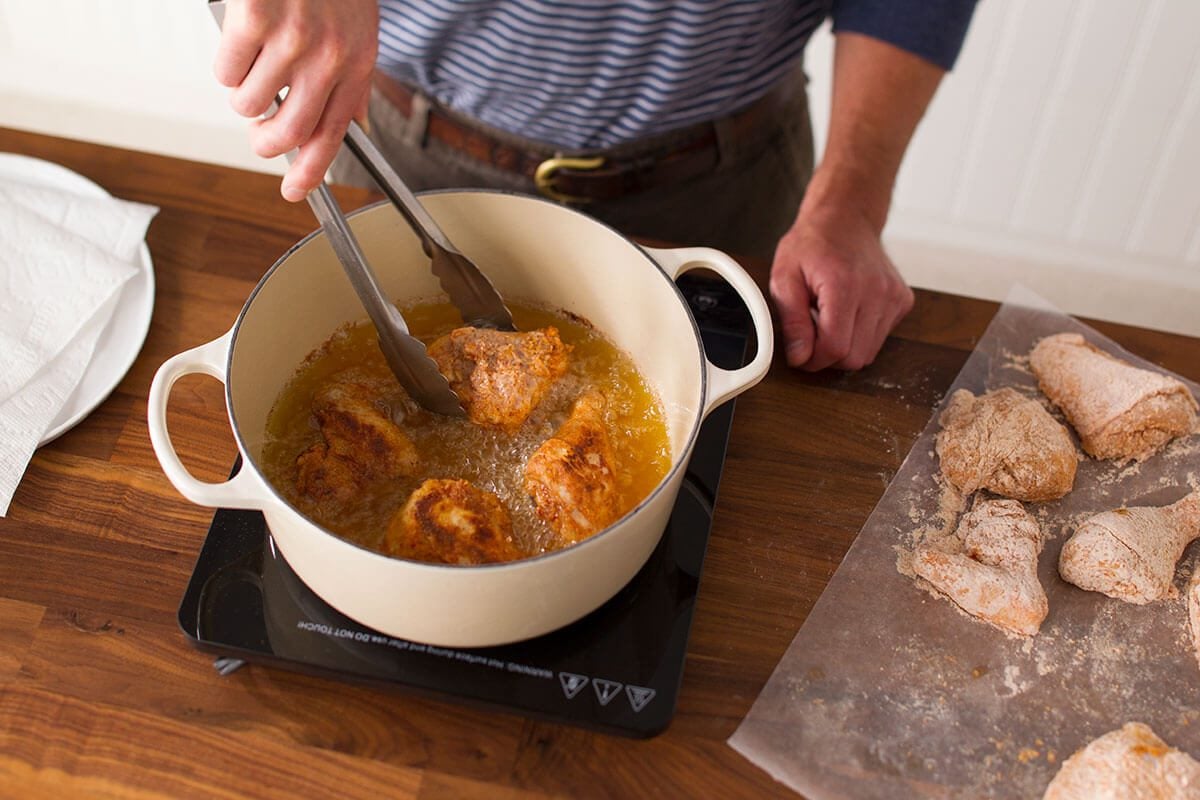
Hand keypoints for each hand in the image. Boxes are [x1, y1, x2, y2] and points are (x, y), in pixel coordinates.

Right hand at [213, 0, 378, 200]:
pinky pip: (226, 70)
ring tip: (254, 60)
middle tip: (257, 130)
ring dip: (242, 90)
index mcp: (355, 64)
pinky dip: (226, 61)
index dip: (312, 171)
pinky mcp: (254, 19)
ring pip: (248, 103)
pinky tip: (241, 38)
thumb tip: (347, 129)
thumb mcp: (357, 31)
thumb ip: (349, 81)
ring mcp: (292, 39)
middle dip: (264, 140)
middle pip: (286, 132)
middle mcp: (328, 57)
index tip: (295, 193)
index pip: (334, 135)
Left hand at [769, 192, 913, 371]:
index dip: (813, 359)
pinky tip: (849, 312)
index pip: (835, 348)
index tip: (801, 352)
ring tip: (829, 318)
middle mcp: (876, 292)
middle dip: (828, 356)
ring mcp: (894, 296)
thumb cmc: (813, 243)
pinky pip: (881, 338)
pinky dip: (862, 335)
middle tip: (811, 334)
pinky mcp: (903, 300)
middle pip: (854, 357)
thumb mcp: (784, 277)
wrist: (846, 218)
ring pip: (869, 353)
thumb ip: (791, 320)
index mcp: (844, 286)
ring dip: (846, 345)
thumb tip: (799, 357)